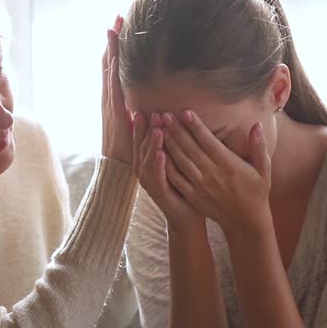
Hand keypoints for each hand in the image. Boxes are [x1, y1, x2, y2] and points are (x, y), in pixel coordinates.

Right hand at [101, 15, 132, 163]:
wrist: (118, 168)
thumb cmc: (130, 145)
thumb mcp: (136, 119)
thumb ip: (140, 103)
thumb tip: (148, 90)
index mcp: (114, 98)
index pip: (114, 66)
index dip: (116, 46)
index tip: (120, 25)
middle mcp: (109, 98)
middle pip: (108, 63)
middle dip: (112, 40)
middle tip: (116, 17)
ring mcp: (110, 106)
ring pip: (108, 72)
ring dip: (110, 51)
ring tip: (112, 31)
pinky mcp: (116, 116)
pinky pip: (114, 92)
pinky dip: (113, 76)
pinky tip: (115, 60)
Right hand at [134, 112, 205, 233]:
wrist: (187, 216)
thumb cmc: (183, 187)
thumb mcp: (175, 164)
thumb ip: (170, 145)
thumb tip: (171, 123)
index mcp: (147, 164)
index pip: (140, 142)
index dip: (139, 127)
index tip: (140, 110)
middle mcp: (145, 173)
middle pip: (141, 148)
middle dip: (145, 131)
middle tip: (151, 114)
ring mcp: (151, 184)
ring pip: (148, 161)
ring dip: (152, 145)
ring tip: (157, 130)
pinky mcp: (160, 195)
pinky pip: (158, 178)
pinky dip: (158, 166)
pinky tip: (161, 153)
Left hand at [160, 110, 272, 236]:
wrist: (245, 221)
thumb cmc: (256, 191)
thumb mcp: (263, 169)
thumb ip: (259, 147)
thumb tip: (257, 125)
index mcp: (228, 164)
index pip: (208, 141)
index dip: (196, 126)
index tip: (185, 111)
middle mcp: (212, 174)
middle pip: (190, 148)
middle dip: (176, 130)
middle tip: (163, 114)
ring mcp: (200, 186)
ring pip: (180, 162)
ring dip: (168, 144)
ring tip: (157, 129)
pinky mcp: (193, 195)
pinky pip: (176, 179)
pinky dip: (166, 166)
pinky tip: (157, 153)